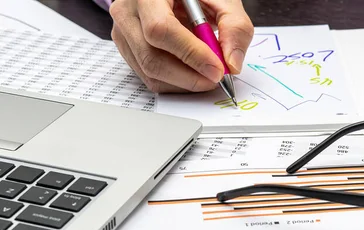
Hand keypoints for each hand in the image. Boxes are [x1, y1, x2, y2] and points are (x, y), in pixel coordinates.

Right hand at [109, 0, 253, 92]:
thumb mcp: (222, 1)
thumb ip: (235, 27)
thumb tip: (231, 64)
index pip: (161, 29)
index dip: (191, 54)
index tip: (216, 69)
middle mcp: (128, 12)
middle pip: (152, 57)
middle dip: (189, 76)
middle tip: (216, 79)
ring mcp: (123, 32)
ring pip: (150, 72)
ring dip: (184, 83)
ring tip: (207, 76)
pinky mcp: (128, 49)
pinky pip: (150, 77)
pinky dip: (176, 83)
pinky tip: (193, 74)